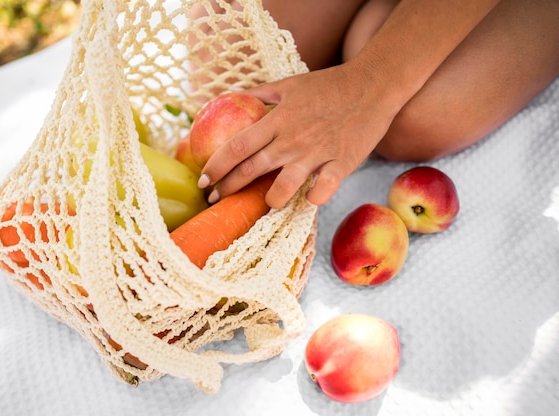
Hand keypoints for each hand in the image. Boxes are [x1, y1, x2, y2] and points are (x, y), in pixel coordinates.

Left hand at [199, 63, 398, 207]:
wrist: (372, 85)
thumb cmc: (328, 85)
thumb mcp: (289, 83)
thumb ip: (260, 94)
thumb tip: (230, 98)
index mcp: (277, 120)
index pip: (236, 147)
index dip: (215, 167)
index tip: (203, 180)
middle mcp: (292, 139)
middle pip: (250, 170)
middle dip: (228, 188)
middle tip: (215, 199)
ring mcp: (317, 153)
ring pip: (283, 187)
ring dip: (270, 201)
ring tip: (267, 203)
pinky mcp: (341, 164)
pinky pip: (322, 191)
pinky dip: (313, 198)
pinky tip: (309, 197)